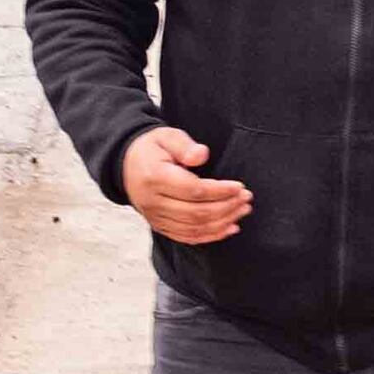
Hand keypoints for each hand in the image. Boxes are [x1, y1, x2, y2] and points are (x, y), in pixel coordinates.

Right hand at [121, 125, 253, 245]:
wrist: (126, 165)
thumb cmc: (152, 148)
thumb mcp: (166, 136)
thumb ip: (184, 145)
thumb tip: (203, 155)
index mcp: (155, 178)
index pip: (193, 190)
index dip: (220, 191)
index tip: (240, 187)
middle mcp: (153, 202)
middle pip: (196, 213)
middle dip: (226, 208)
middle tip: (246, 199)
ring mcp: (155, 217)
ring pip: (194, 228)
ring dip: (222, 222)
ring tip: (242, 211)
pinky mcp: (159, 226)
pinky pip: (187, 237)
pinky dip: (210, 236)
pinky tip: (229, 228)